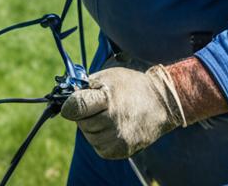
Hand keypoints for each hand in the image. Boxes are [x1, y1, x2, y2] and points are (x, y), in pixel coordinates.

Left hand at [60, 61, 186, 159]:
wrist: (162, 102)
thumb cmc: (131, 86)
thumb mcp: (108, 77)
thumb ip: (84, 87)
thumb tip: (64, 99)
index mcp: (108, 99)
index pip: (76, 107)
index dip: (69, 105)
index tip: (70, 104)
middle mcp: (113, 121)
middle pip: (80, 122)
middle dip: (84, 114)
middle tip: (98, 106)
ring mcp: (118, 138)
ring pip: (88, 136)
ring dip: (93, 127)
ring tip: (108, 116)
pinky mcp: (122, 151)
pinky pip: (99, 147)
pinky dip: (101, 138)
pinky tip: (113, 128)